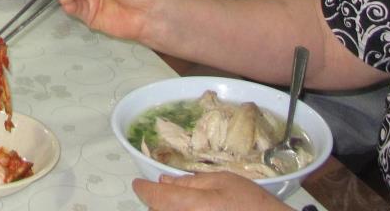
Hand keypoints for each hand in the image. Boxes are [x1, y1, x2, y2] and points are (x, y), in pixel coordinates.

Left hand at [132, 172, 287, 210]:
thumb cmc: (250, 203)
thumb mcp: (222, 181)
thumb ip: (190, 181)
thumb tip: (164, 180)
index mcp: (190, 204)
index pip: (154, 196)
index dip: (143, 189)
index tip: (139, 183)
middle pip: (157, 210)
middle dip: (156, 201)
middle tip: (162, 191)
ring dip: (167, 209)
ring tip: (181, 202)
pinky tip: (192, 209)